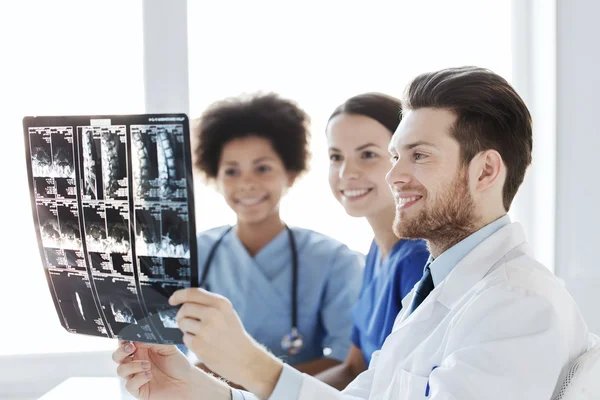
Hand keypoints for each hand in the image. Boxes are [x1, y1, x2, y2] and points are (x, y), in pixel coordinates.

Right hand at [112, 340, 229, 399]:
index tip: (127, 337)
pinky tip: (149, 375)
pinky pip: (130, 385)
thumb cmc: (178, 364)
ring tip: (147, 365)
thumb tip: (137, 339)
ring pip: (121, 370)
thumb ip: (153, 341)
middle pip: (117, 356)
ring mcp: (136, 376)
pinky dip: (138, 378)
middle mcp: (136, 362)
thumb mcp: (168, 347)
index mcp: (142, 349)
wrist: (187, 382)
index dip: (123, 339)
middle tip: (131, 348)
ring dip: (132, 366)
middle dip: (121, 351)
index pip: (125, 343)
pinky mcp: (139, 389)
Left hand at [170, 288, 282, 398]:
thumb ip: (209, 305)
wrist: (244, 359)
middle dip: (181, 315)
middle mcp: (213, 313)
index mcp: (220, 303)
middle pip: (184, 308)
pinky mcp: (199, 344)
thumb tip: (184, 301)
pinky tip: (202, 344)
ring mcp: (205, 329)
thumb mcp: (226, 313)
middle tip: (186, 321)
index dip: (179, 295)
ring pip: (182, 322)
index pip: (192, 292)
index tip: (172, 300)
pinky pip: (185, 338)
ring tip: (199, 334)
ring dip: (186, 328)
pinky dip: (190, 341)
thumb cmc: (233, 335)